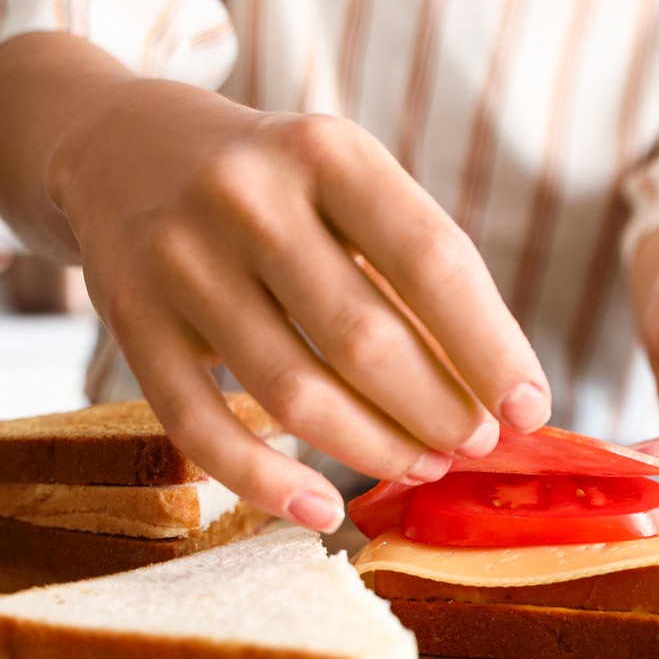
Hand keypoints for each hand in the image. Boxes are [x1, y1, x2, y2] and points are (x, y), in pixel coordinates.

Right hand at [28, 44, 548, 531]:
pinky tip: (324, 508)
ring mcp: (180, 259)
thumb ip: (417, 276)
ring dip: (373, 448)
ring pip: (293, 393)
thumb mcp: (351, 189)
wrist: (127, 149)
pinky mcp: (130, 320)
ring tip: (421, 465)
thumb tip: (499, 397)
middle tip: (473, 444)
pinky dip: (268, 483)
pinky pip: (201, 426)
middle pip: (365, 338)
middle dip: (437, 410)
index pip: (432, 261)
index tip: (531, 409)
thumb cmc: (283, 189)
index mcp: (328, 152)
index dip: (491, 348)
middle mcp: (247, 196)